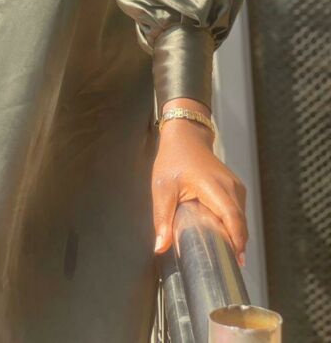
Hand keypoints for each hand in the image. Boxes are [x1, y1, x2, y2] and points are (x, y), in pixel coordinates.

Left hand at [151, 104, 247, 265]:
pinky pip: (238, 211)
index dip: (236, 240)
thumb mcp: (162, 188)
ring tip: (226, 254)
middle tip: (227, 265)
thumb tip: (160, 246)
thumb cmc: (173, 160)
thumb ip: (162, 218)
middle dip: (236, 244)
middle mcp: (230, 186)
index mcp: (213, 186)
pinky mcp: (235, 188)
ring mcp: (235, 187)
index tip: (234, 260)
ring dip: (235, 235)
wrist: (186, 137)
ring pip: (241, 217)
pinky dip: (234, 225)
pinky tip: (224, 236)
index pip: (231, 217)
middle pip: (239, 221)